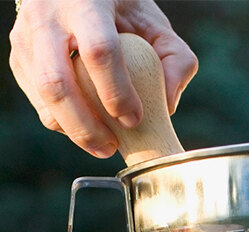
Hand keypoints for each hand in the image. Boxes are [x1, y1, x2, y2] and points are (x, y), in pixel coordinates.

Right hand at [9, 0, 197, 157]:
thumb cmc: (123, 11)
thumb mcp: (155, 24)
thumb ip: (176, 60)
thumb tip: (169, 105)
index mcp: (87, 2)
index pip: (99, 51)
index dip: (117, 92)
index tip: (134, 120)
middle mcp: (47, 16)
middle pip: (57, 83)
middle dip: (86, 126)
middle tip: (110, 148)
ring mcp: (26, 37)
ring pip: (43, 96)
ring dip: (73, 130)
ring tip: (102, 145)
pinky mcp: (19, 57)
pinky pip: (38, 101)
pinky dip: (63, 122)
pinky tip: (87, 127)